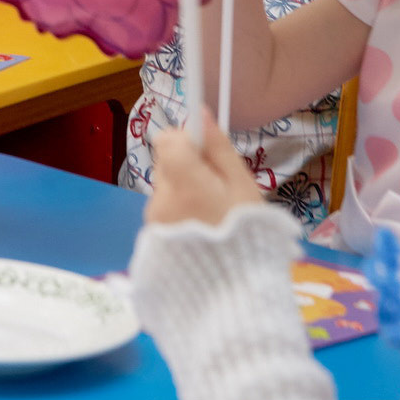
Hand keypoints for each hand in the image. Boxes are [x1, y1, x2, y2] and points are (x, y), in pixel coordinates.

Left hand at [143, 120, 260, 227]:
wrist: (232, 286)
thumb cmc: (246, 233)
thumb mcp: (242, 186)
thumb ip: (219, 148)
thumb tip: (201, 113)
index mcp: (183, 182)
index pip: (166, 139)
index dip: (186, 138)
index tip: (207, 151)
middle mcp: (161, 196)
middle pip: (165, 160)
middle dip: (188, 164)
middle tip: (216, 185)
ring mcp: (154, 216)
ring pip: (165, 182)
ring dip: (183, 186)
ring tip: (210, 209)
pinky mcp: (153, 232)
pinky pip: (164, 205)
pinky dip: (179, 207)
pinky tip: (200, 224)